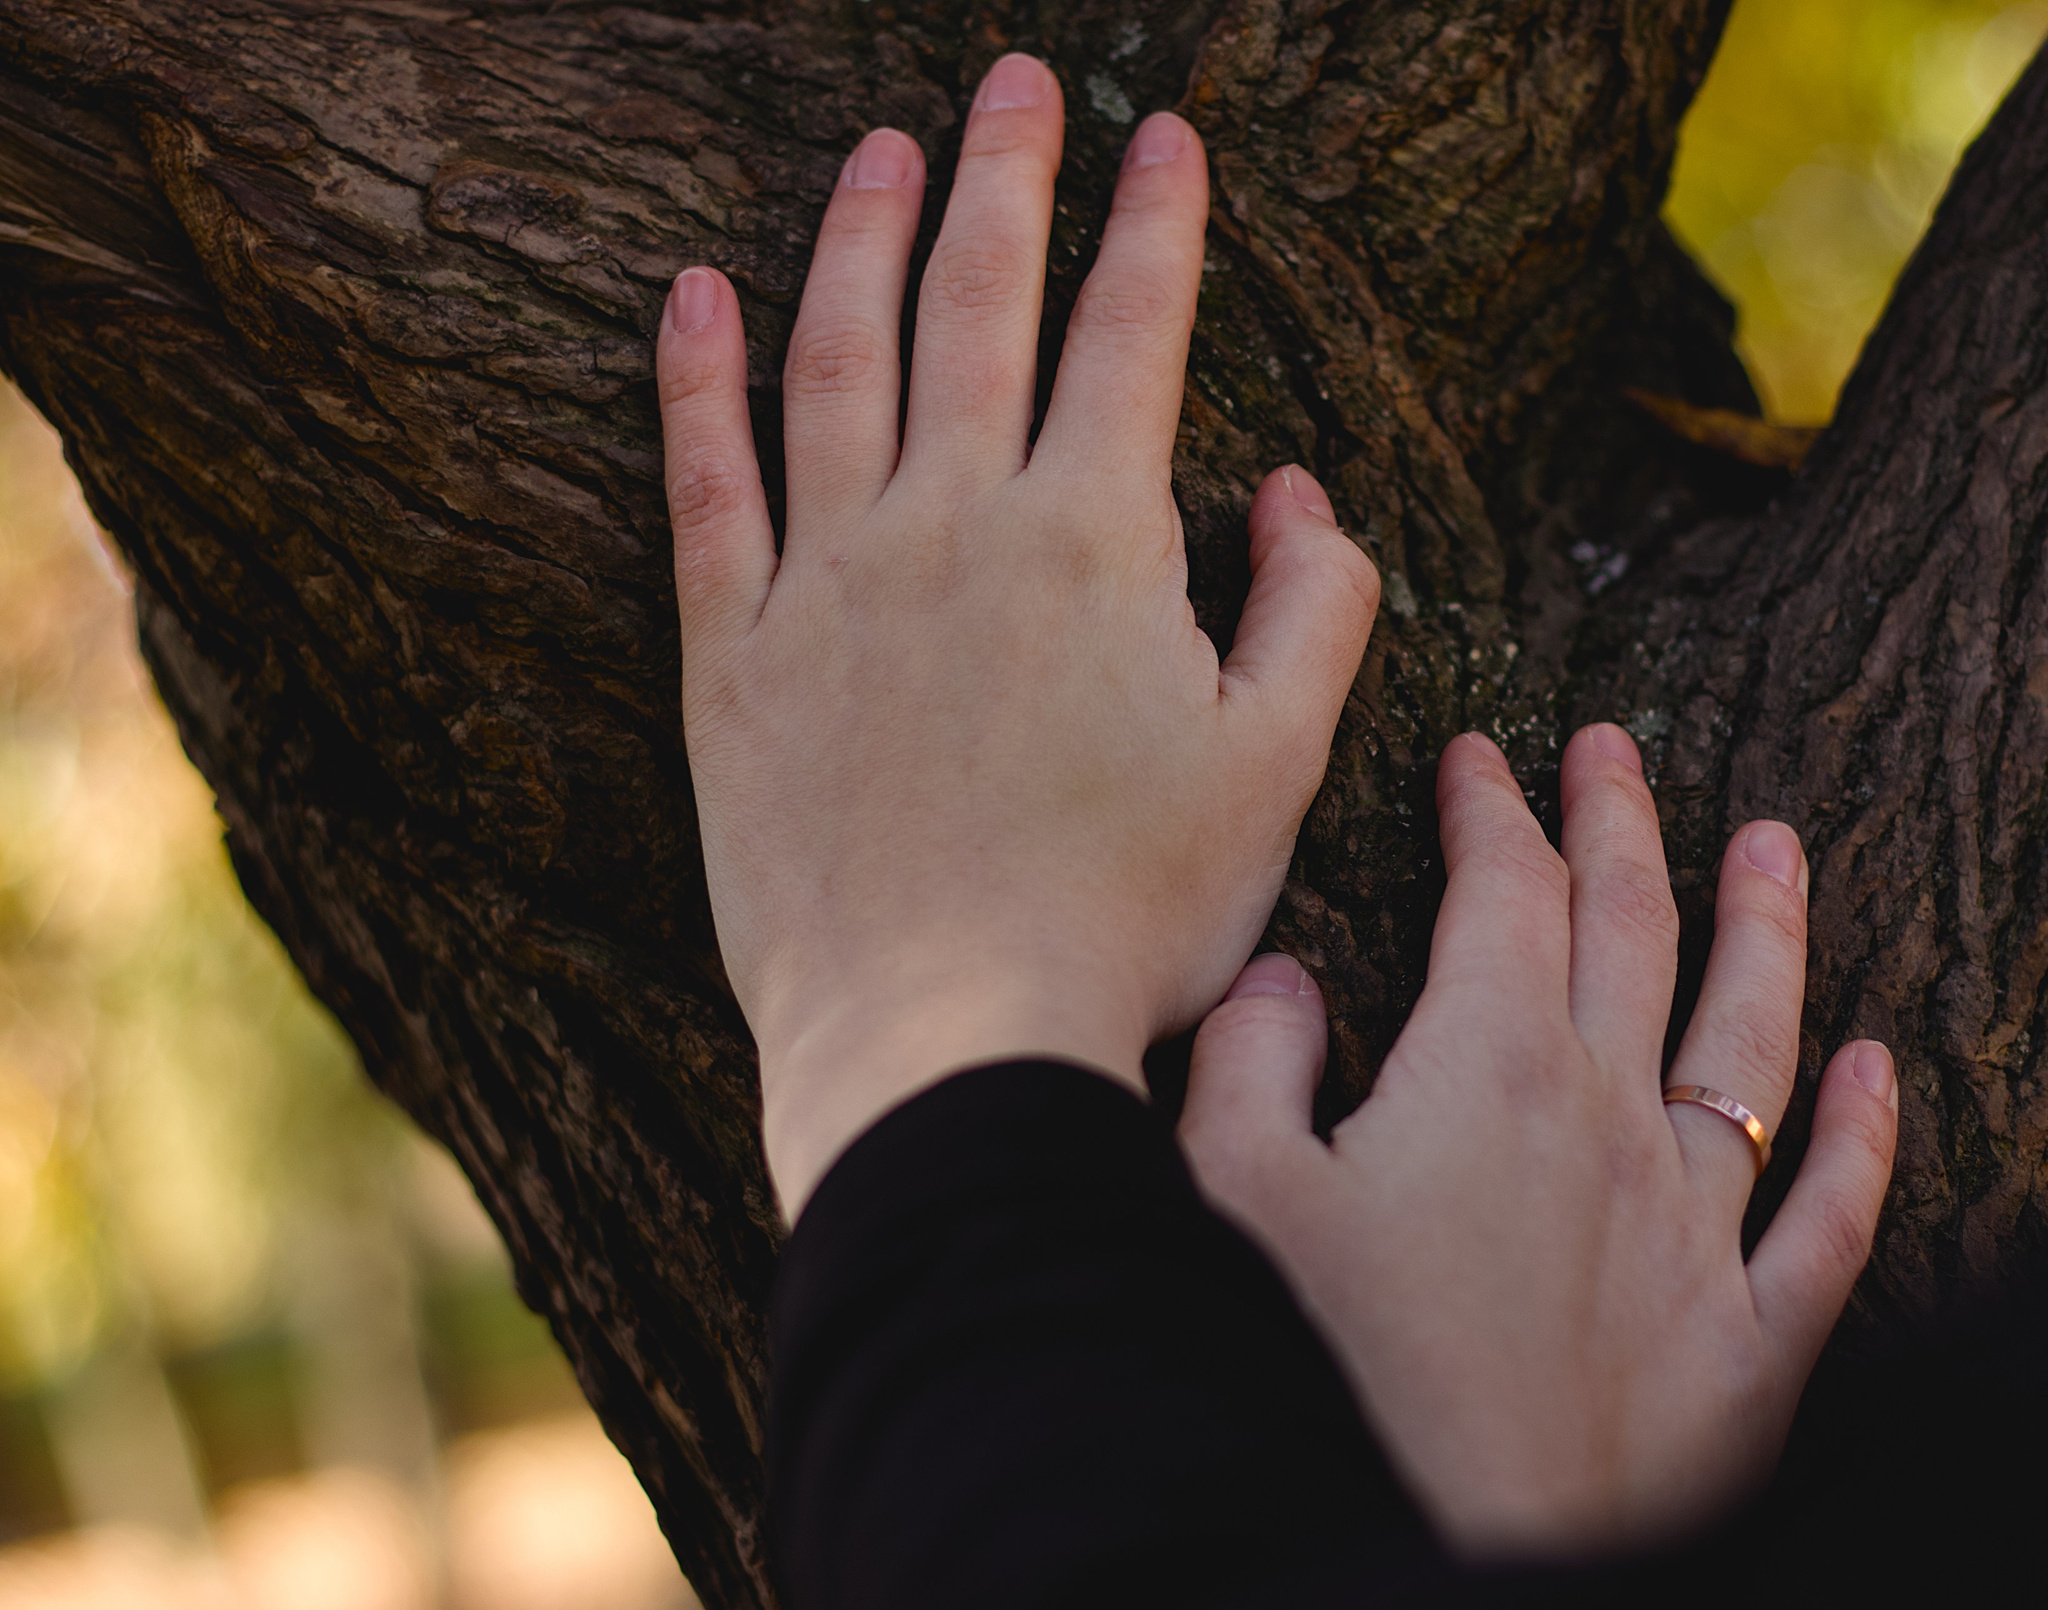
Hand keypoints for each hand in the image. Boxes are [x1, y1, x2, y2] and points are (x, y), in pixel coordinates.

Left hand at [655, 56, 1379, 1215]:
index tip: (1169, 139)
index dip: (1158, 226)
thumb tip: (1301, 492)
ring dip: (860, 238)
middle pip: (980, 308)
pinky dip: (697, 383)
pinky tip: (694, 297)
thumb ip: (1315, 612)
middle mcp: (954, 526)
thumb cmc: (1132, 916)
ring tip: (879, 148)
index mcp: (1096, 544)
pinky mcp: (734, 659)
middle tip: (1016, 82)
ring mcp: (831, 583)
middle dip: (1007, 178)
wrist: (948, 1038)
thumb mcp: (1279, 769)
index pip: (1134, 337)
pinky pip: (707, 487)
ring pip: (838, 362)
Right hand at [1180, 726, 1897, 1556]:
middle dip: (1620, 826)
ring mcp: (1695, 1237)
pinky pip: (1832, 1224)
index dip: (1492, 811)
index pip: (1505, 892)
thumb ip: (1252, 1062)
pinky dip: (1863, 1138)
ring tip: (1773, 845)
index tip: (1477, 758)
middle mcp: (1610, 1126)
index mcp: (1487, 1070)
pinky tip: (1876, 1071)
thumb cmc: (1302, 1383)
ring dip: (1766, 930)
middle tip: (1612, 751)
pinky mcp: (1748, 1354)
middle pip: (1634, 932)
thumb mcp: (1220, 1198)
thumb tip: (1289, 977)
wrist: (1414, 1586)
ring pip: (1752, 1043)